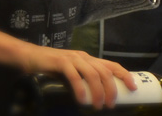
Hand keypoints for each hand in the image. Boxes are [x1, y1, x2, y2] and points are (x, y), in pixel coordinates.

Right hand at [17, 44, 134, 108]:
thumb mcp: (71, 72)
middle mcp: (84, 57)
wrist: (28, 56)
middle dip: (111, 89)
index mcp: (89, 59)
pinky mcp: (61, 62)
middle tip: (111, 105)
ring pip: (93, 74)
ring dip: (98, 92)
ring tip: (98, 106)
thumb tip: (95, 95)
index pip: (112, 65)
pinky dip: (80, 89)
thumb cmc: (50, 66)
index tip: (133, 88)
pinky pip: (74, 76)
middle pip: (105, 72)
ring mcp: (73, 58)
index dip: (125, 75)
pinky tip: (81, 99)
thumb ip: (82, 78)